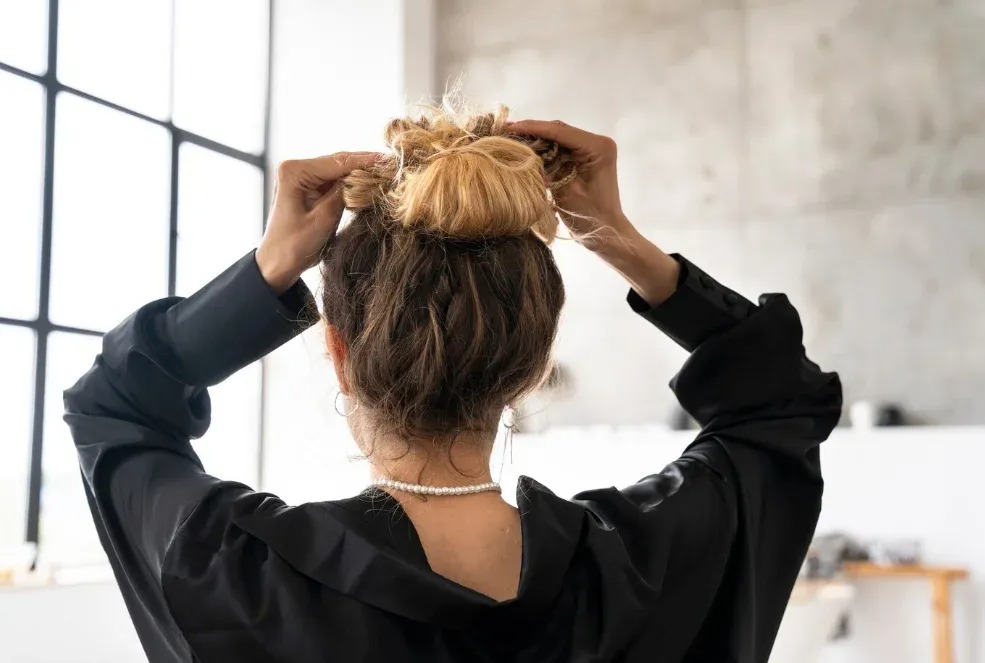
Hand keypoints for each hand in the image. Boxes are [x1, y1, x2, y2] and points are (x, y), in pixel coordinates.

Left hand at [257, 152, 380, 292]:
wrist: (277, 264)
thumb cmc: (293, 245)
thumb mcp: (323, 219)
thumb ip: (343, 194)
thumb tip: (367, 178)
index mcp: (294, 172)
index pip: (337, 162)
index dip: (365, 161)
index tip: (389, 161)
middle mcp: (296, 168)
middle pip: (338, 163)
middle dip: (365, 166)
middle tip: (392, 166)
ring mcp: (302, 178)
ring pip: (339, 171)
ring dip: (360, 174)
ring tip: (386, 174)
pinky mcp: (309, 189)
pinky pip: (335, 182)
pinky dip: (351, 185)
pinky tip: (370, 185)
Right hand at [507, 120, 636, 252]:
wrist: (606, 233)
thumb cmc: (590, 217)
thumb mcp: (565, 191)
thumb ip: (547, 169)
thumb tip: (523, 152)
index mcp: (598, 147)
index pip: (560, 132)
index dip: (533, 128)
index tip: (510, 127)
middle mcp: (597, 142)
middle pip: (558, 131)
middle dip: (532, 131)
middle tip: (505, 131)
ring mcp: (591, 149)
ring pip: (557, 138)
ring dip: (536, 139)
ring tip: (511, 138)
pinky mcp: (584, 157)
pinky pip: (559, 149)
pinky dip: (543, 150)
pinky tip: (525, 149)